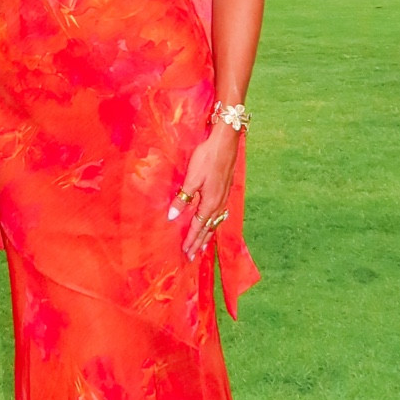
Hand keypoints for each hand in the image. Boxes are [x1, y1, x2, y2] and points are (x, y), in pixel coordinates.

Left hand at [168, 119, 236, 259]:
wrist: (225, 143)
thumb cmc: (207, 158)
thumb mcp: (191, 179)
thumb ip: (183, 199)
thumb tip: (173, 218)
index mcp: (210, 203)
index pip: (198, 227)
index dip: (191, 240)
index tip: (186, 253)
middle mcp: (219, 204)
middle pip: (209, 229)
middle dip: (200, 243)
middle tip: (193, 256)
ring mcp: (224, 197)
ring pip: (216, 222)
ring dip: (208, 235)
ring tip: (204, 246)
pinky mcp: (226, 191)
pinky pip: (220, 214)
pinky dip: (215, 224)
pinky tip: (214, 223)